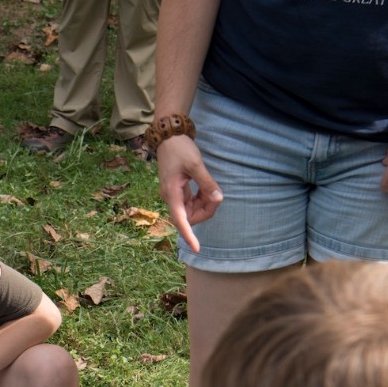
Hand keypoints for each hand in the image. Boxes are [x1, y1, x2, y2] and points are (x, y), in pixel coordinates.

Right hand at [156, 135, 223, 252]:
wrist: (168, 138)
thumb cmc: (180, 149)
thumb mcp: (195, 164)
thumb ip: (207, 183)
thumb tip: (218, 199)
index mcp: (172, 193)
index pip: (180, 220)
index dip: (188, 235)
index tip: (197, 248)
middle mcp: (171, 198)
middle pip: (189, 217)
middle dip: (205, 210)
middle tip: (217, 194)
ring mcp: (174, 196)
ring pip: (191, 211)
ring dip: (204, 204)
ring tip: (211, 188)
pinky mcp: (178, 192)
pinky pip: (191, 203)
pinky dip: (201, 199)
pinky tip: (206, 188)